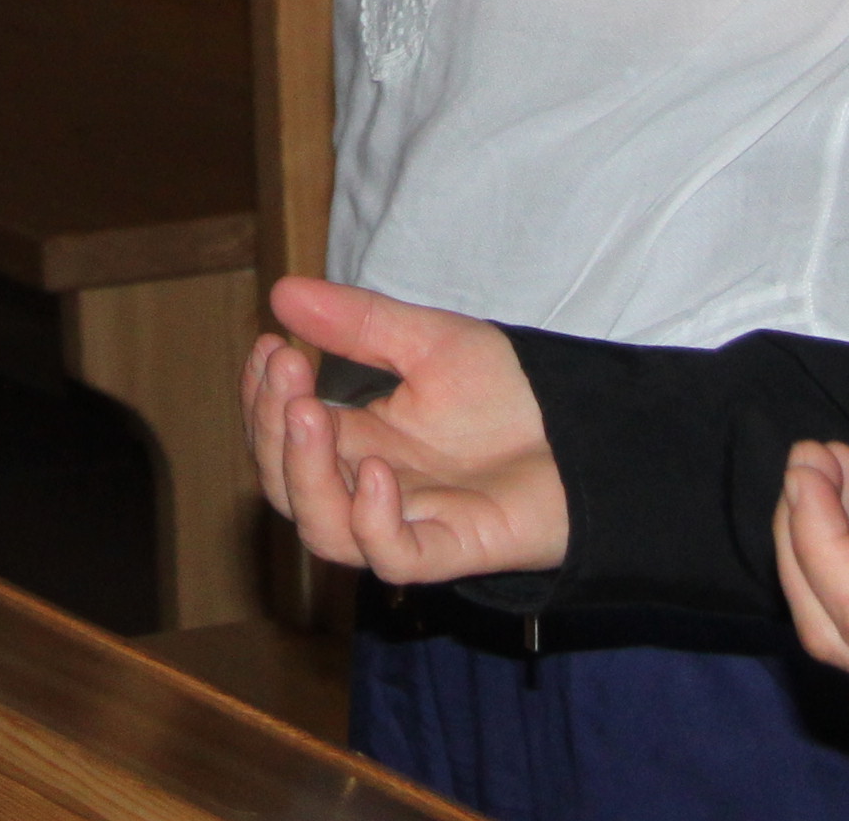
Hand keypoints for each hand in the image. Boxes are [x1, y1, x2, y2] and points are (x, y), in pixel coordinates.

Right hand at [241, 275, 568, 582]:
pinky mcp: (452, 548)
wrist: (587, 430)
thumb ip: (361, 323)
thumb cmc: (511, 395)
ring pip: (325, 530)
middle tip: (286, 369)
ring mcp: (409, 521)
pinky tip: (376, 470)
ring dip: (303, 474)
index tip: (269, 343)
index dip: (262, 396)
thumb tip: (282, 292)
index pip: (282, 432)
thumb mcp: (430, 340)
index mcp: (358, 440)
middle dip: (269, 429)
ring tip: (308, 414)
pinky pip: (393, 557)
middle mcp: (371, 487)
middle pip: (287, 483)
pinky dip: (372, 523)